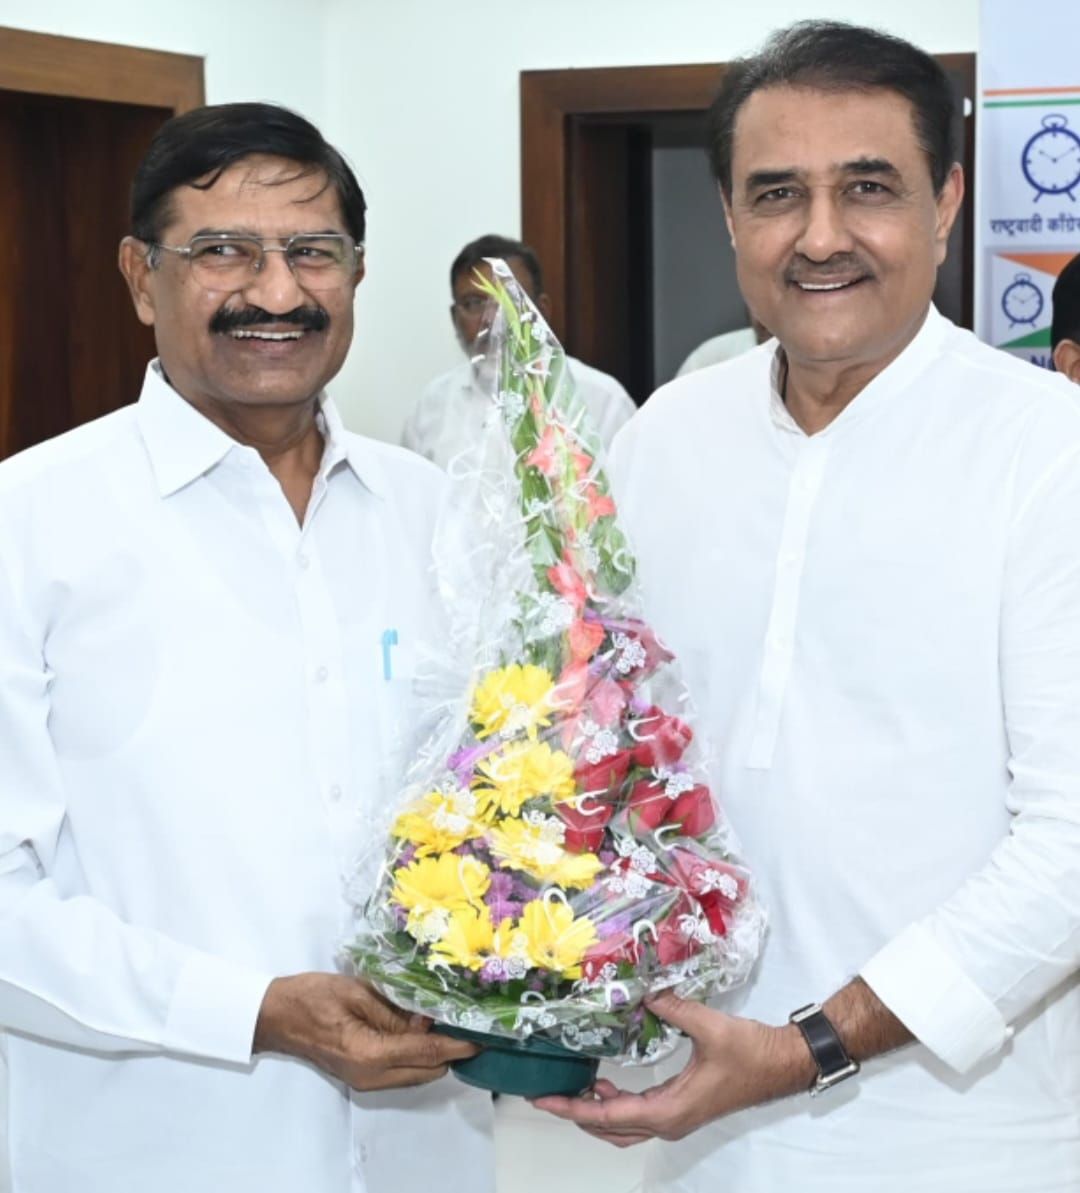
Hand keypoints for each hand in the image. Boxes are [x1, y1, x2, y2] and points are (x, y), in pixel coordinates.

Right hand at [253, 973, 477, 1090]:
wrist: (277, 1016)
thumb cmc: (313, 998)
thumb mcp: (358, 993)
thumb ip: (395, 1009)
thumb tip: (430, 1019)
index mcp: (371, 1054)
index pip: (426, 1052)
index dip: (457, 1045)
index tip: (483, 1038)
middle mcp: (372, 1076)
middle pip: (428, 1071)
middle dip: (451, 1051)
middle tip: (467, 1020)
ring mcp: (367, 1080)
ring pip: (418, 1074)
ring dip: (436, 1054)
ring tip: (450, 1022)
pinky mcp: (363, 1076)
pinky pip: (403, 1071)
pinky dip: (418, 1055)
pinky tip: (423, 1029)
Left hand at [532, 990, 813, 1146]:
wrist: (781, 1064)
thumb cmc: (749, 1052)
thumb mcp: (709, 1026)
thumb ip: (673, 1008)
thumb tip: (643, 991)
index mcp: (670, 1110)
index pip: (609, 1117)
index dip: (573, 1108)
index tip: (545, 1100)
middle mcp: (669, 1121)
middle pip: (610, 1130)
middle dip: (576, 1113)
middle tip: (547, 1095)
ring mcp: (676, 1117)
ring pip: (624, 1127)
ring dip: (596, 1113)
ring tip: (571, 1088)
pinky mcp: (681, 1107)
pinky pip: (638, 1114)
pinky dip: (615, 1105)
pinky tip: (605, 1084)